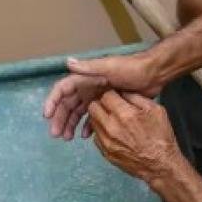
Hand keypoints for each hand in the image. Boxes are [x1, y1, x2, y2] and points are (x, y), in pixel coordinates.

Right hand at [43, 54, 162, 139]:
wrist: (153, 74)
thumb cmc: (131, 69)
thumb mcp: (110, 67)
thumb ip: (89, 68)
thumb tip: (68, 63)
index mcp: (86, 78)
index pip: (63, 90)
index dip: (53, 101)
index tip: (47, 115)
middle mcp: (89, 87)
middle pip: (68, 104)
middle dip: (60, 118)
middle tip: (56, 134)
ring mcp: (97, 96)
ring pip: (78, 112)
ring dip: (71, 124)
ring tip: (67, 138)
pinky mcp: (108, 105)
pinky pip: (93, 117)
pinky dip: (87, 126)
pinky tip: (85, 136)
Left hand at [87, 91, 182, 182]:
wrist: (160, 165)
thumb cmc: (161, 137)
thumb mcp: (155, 110)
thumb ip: (136, 98)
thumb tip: (122, 92)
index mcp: (124, 114)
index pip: (105, 95)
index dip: (112, 93)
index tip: (117, 96)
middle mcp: (111, 127)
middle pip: (93, 107)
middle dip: (102, 103)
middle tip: (112, 106)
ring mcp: (106, 141)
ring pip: (92, 121)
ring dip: (101, 117)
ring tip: (114, 120)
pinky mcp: (105, 152)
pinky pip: (96, 136)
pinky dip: (103, 131)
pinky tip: (115, 133)